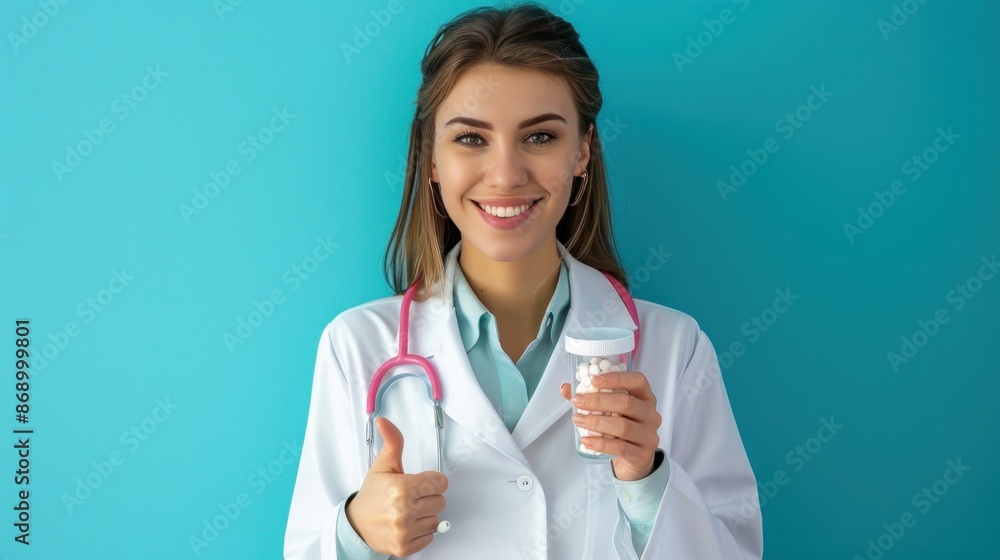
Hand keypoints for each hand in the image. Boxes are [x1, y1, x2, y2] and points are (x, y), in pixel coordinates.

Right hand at [346, 417, 447, 556]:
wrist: (357, 524)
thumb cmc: (373, 495)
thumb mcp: (383, 466)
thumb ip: (392, 442)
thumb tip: (385, 421)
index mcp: (400, 488)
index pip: (440, 483)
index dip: (431, 481)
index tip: (420, 483)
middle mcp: (403, 511)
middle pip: (440, 501)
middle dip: (428, 498)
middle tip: (411, 497)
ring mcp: (404, 531)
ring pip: (436, 520)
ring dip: (425, 516)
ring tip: (408, 511)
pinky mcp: (405, 547)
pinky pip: (430, 537)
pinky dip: (421, 532)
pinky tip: (407, 525)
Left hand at [560, 370, 661, 480]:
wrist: (634, 461)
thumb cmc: (621, 431)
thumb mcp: (610, 412)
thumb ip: (590, 398)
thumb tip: (566, 388)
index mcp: (645, 398)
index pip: (638, 381)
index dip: (617, 378)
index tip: (594, 380)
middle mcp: (651, 415)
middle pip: (626, 403)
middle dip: (598, 401)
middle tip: (578, 402)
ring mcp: (649, 436)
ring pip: (622, 426)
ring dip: (596, 422)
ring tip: (578, 420)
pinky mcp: (642, 455)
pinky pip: (620, 447)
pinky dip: (600, 443)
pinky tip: (586, 440)